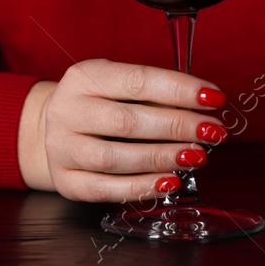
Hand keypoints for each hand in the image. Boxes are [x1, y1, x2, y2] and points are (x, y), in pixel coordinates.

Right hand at [16, 59, 226, 201]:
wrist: (51, 129)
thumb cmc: (99, 104)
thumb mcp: (117, 85)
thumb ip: (154, 94)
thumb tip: (203, 107)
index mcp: (84, 76)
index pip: (137, 80)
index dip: (179, 89)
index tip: (213, 97)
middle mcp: (68, 110)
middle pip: (126, 121)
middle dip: (176, 126)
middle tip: (212, 131)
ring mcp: (63, 148)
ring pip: (115, 158)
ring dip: (161, 157)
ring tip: (196, 156)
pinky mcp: (67, 181)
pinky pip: (106, 189)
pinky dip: (141, 187)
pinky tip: (169, 181)